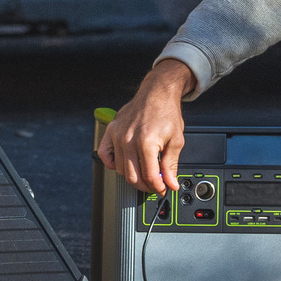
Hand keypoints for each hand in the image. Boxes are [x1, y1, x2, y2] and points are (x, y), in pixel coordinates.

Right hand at [96, 57, 197, 194]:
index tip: (163, 188)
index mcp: (147, 142)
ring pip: (120, 169)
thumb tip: (171, 183)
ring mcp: (117, 135)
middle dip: (146, 185)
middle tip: (154, 183)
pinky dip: (112, 164)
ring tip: (143, 172)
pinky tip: (124, 163)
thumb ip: (171, 164)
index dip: (158, 186)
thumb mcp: (176, 140)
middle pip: (133, 177)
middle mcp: (129, 139)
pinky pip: (104, 155)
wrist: (157, 93)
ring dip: (132, 176)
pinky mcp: (111, 130)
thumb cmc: (166, 112)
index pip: (149, 176)